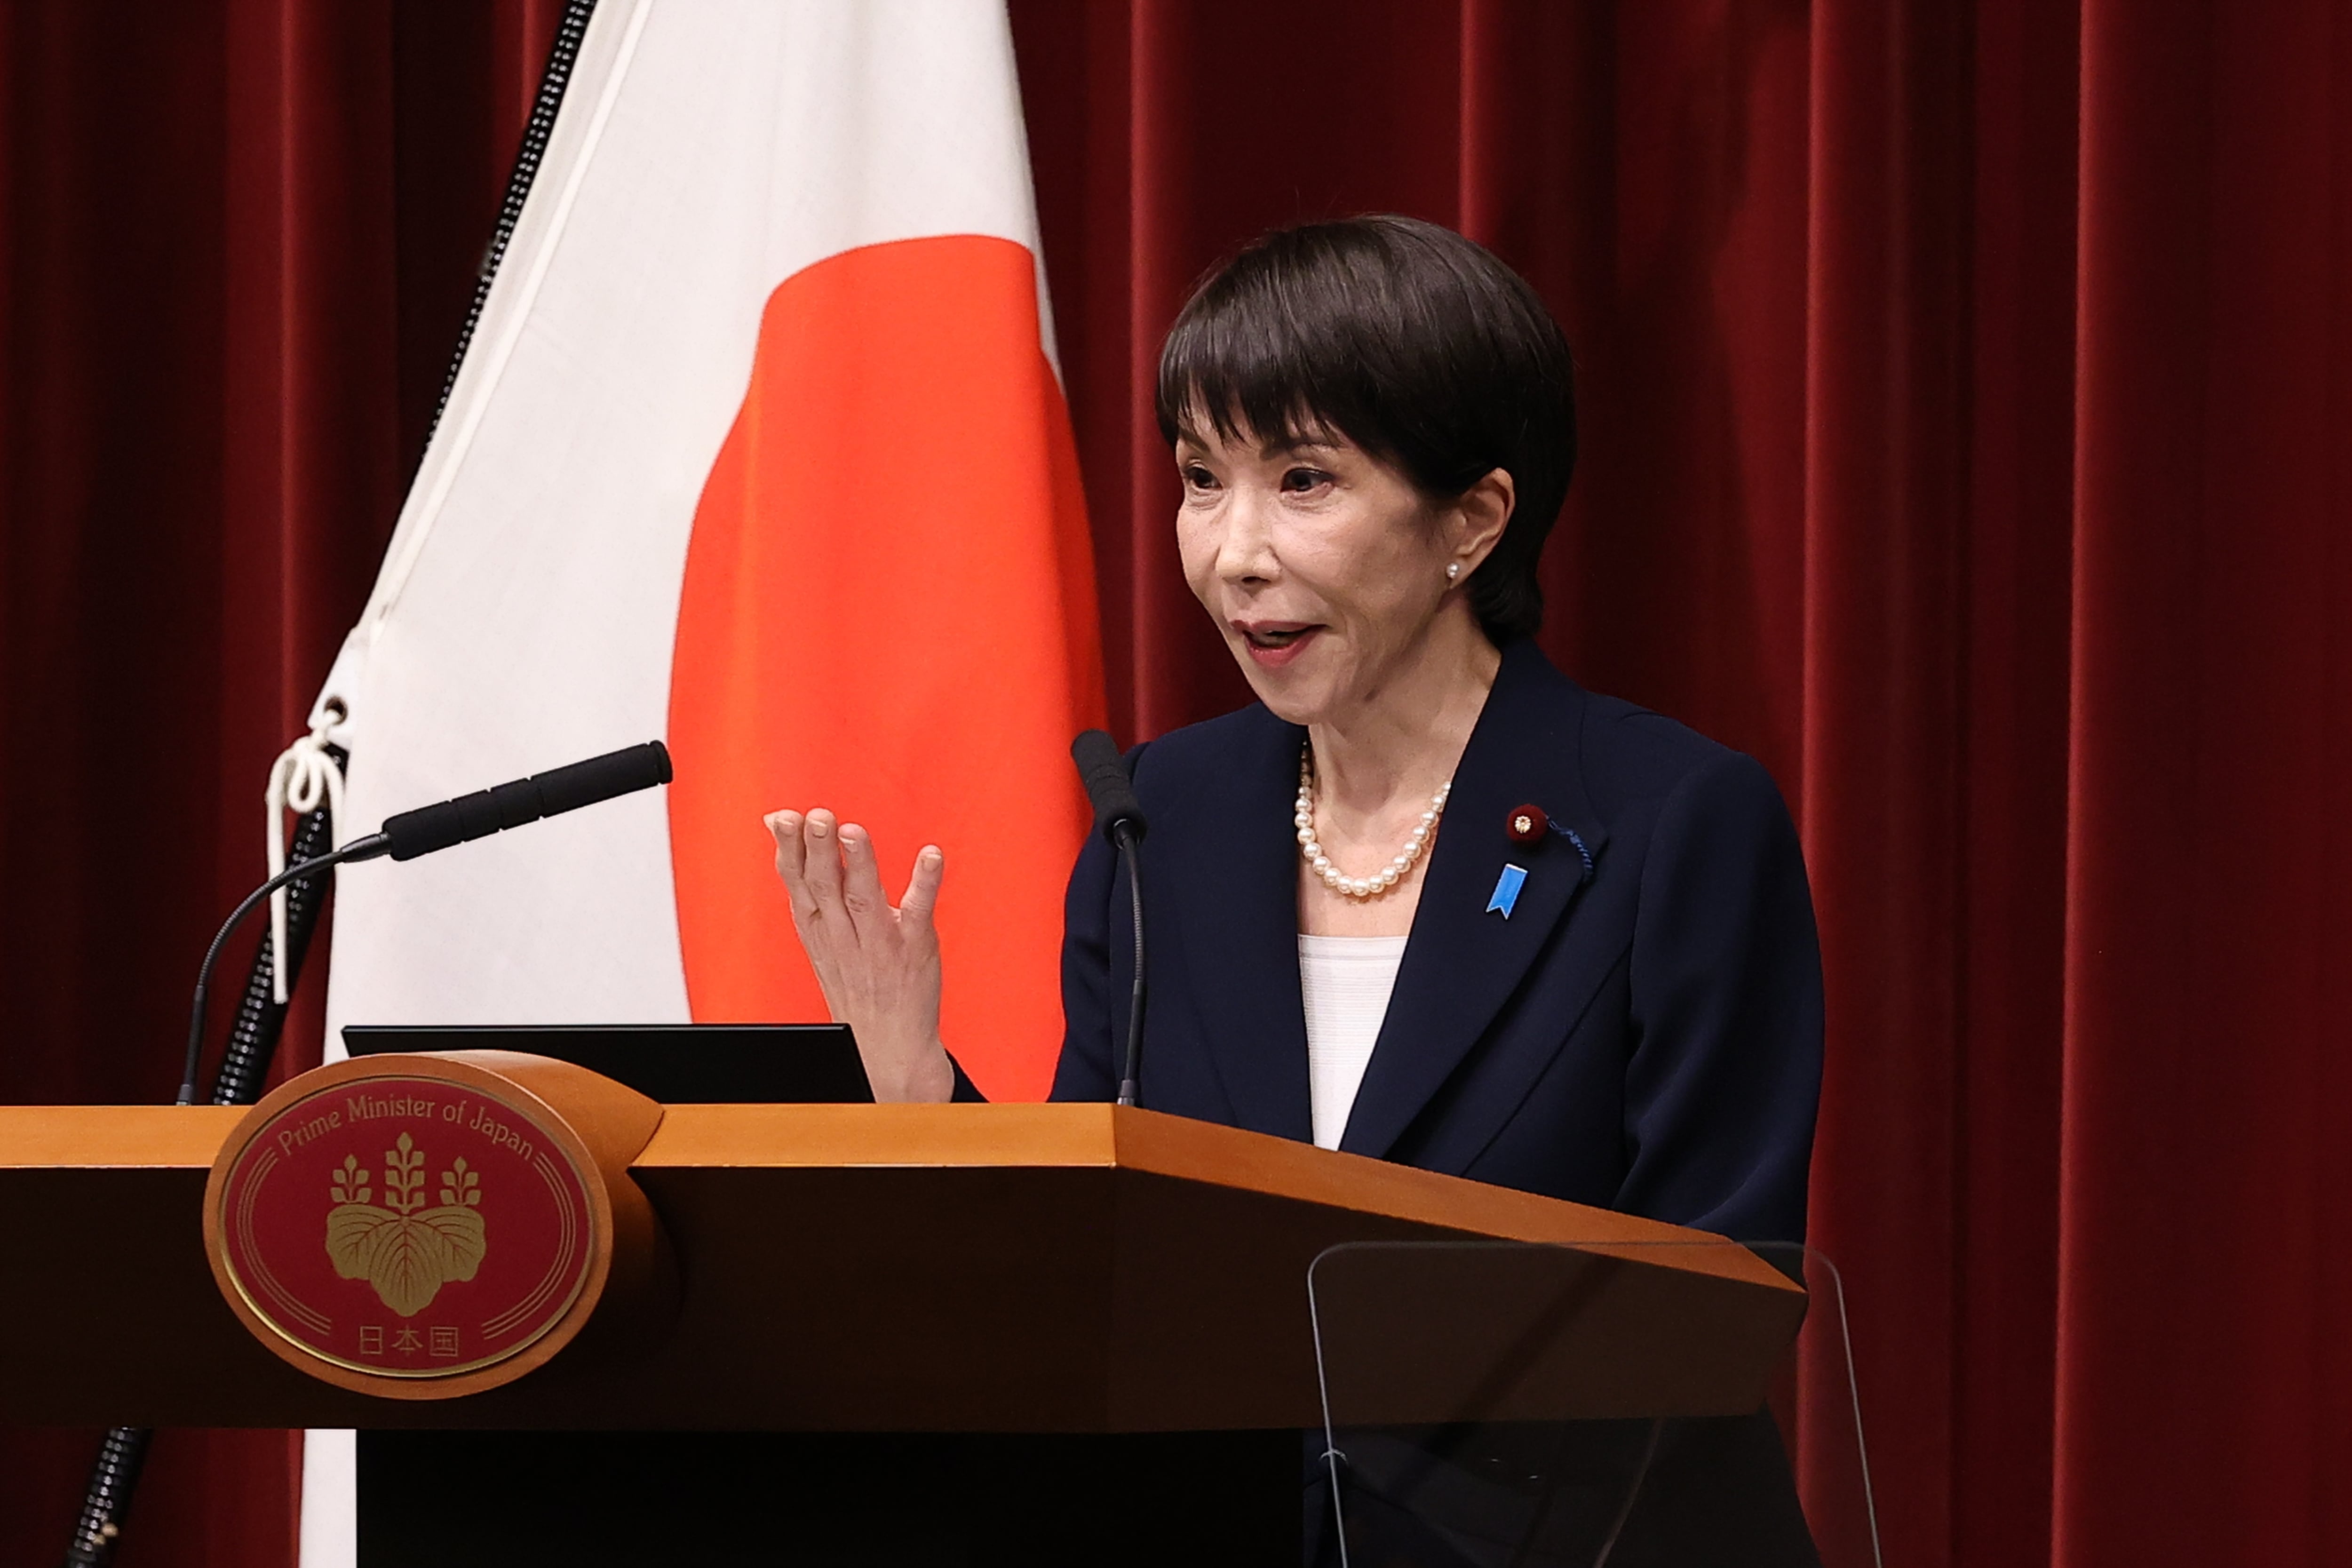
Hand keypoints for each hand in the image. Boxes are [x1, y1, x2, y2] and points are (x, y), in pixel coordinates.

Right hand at [764, 808, 954, 1102]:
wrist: (889, 1044)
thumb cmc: (855, 978)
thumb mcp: (819, 933)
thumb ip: (806, 878)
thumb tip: (776, 822)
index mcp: (818, 928)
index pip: (798, 883)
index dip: (789, 850)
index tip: (782, 817)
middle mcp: (844, 934)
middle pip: (826, 886)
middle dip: (819, 851)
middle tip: (817, 816)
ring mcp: (879, 941)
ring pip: (864, 898)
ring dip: (858, 864)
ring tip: (852, 830)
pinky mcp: (914, 946)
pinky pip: (918, 911)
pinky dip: (925, 882)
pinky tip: (931, 855)